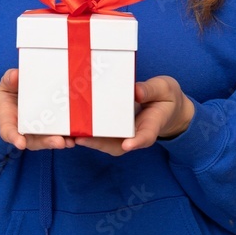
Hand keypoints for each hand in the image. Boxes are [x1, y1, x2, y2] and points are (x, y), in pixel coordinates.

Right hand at [0, 68, 75, 150]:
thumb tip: (15, 75)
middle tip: (59, 142)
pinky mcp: (52, 128)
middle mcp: (25, 131)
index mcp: (9, 121)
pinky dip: (68, 136)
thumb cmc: (11, 91)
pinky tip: (78, 135)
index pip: (9, 131)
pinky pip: (59, 134)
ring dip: (60, 141)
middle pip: (34, 141)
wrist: (21, 94)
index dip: (14, 138)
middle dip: (47, 142)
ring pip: (48, 140)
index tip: (20, 143)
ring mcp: (39, 131)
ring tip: (70, 141)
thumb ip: (9, 80)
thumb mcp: (7, 84)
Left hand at [75, 75, 194, 156]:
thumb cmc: (165, 97)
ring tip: (69, 135)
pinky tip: (69, 127)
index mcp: (151, 125)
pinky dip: (85, 133)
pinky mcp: (114, 129)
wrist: (166, 106)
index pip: (145, 137)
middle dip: (98, 144)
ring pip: (105, 143)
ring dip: (87, 141)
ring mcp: (124, 134)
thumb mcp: (163, 89)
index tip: (127, 145)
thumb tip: (136, 91)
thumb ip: (151, 90)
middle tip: (80, 138)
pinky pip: (100, 135)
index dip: (136, 142)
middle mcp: (135, 134)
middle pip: (117, 145)